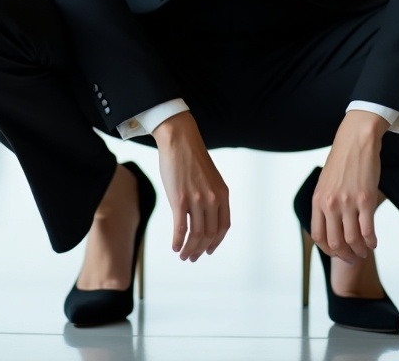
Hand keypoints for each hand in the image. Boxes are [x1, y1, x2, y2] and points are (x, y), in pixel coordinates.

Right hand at [153, 111, 229, 261]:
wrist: (180, 140)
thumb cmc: (192, 158)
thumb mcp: (210, 178)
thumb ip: (212, 196)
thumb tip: (207, 217)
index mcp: (222, 194)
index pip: (223, 227)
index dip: (216, 242)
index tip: (208, 250)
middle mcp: (212, 199)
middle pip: (208, 234)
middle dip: (200, 250)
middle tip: (192, 257)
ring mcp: (196, 200)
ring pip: (195, 235)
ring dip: (189, 250)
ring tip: (183, 255)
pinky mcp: (179, 200)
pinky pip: (180, 228)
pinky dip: (178, 241)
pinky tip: (175, 247)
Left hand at [312, 110, 388, 265]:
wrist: (356, 140)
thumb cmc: (342, 160)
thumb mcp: (325, 183)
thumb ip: (325, 204)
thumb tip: (330, 226)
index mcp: (318, 200)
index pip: (318, 237)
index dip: (328, 250)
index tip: (337, 253)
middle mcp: (330, 204)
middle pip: (335, 243)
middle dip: (345, 255)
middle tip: (354, 257)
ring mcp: (348, 203)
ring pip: (353, 240)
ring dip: (360, 251)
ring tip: (365, 250)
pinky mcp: (365, 200)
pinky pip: (368, 231)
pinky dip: (371, 242)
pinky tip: (374, 242)